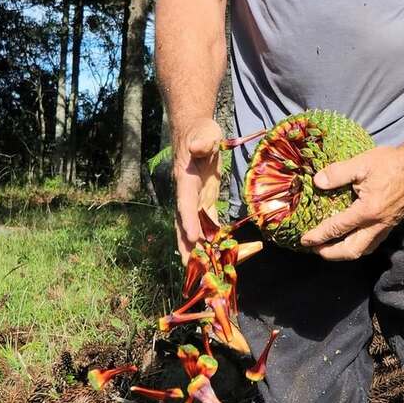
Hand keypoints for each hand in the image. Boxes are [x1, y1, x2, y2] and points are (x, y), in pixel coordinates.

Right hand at [173, 117, 222, 262]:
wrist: (195, 132)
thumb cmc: (200, 131)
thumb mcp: (204, 133)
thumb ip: (203, 141)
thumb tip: (199, 146)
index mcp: (185, 180)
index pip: (185, 203)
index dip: (188, 221)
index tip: (193, 238)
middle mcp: (187, 194)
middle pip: (184, 224)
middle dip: (187, 247)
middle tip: (191, 270)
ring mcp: (195, 199)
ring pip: (195, 228)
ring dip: (199, 249)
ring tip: (204, 271)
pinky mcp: (204, 200)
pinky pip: (208, 222)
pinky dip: (212, 238)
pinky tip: (219, 253)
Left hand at [300, 142, 403, 260]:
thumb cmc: (392, 162)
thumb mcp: (361, 163)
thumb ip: (338, 173)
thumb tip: (317, 182)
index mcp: (368, 211)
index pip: (338, 228)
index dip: (318, 236)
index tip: (304, 240)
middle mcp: (378, 224)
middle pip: (352, 250)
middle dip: (331, 254)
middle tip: (315, 249)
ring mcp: (387, 225)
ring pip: (365, 249)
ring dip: (346, 253)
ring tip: (331, 248)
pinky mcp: (393, 223)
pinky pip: (374, 242)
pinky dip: (360, 246)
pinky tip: (353, 238)